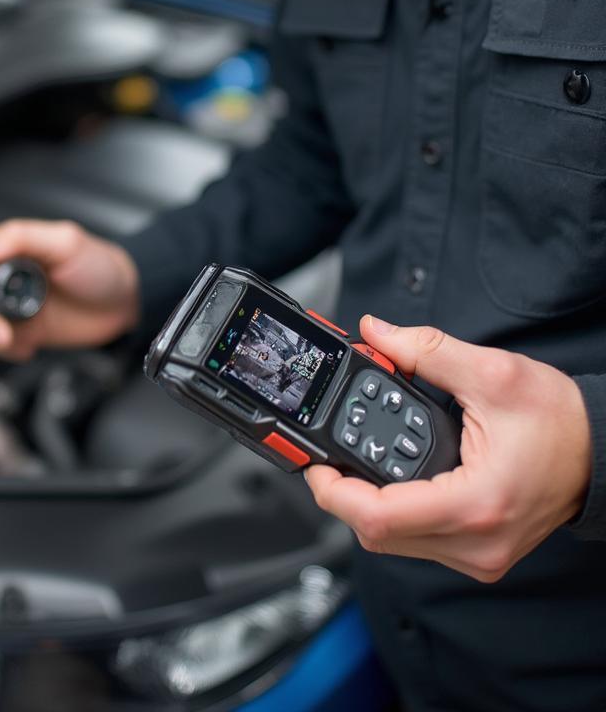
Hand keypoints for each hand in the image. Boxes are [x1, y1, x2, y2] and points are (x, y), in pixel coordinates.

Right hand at [0, 219, 140, 360]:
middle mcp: (4, 276)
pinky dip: (9, 351)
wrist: (127, 300)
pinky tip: (31, 346)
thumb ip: (21, 240)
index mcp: (7, 248)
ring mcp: (13, 305)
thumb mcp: (65, 241)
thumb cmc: (99, 264)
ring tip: (18, 341)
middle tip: (4, 333)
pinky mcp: (25, 330)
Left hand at [304, 315, 592, 581]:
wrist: (604, 452)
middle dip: (342, 495)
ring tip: (351, 466)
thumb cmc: (560, 422)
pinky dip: (392, 513)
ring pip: (393, 543)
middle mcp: (475, 542)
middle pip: (377, 534)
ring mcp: (478, 555)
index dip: (333, 491)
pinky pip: (416, 542)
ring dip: (364, 507)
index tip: (314, 464)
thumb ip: (425, 351)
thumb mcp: (492, 372)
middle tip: (326, 459)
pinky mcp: (479, 553)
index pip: (378, 517)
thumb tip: (375, 334)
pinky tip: (384, 482)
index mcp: (475, 503)